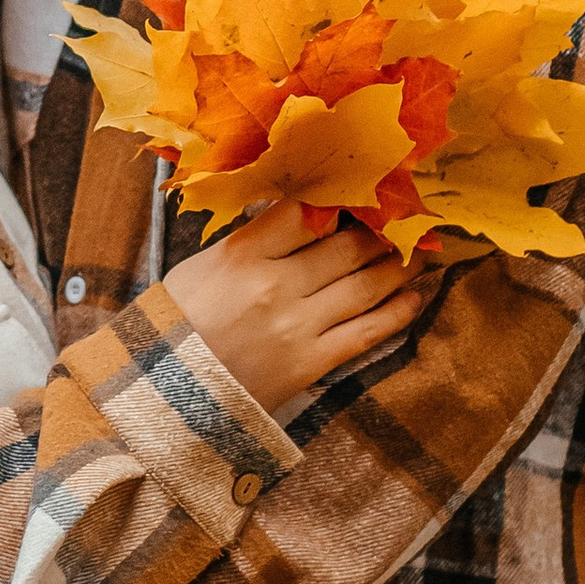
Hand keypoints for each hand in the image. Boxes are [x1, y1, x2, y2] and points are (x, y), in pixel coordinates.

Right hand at [161, 199, 441, 419]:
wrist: (165, 395)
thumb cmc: (178, 324)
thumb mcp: (202, 266)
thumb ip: (252, 240)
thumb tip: (304, 214)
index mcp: (242, 255)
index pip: (306, 211)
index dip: (341, 196)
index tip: (363, 188)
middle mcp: (276, 286)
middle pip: (346, 245)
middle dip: (381, 229)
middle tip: (405, 218)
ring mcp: (298, 327)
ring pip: (366, 284)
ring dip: (400, 265)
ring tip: (419, 251)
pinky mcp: (313, 363)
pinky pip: (368, 332)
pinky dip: (398, 311)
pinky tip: (415, 295)